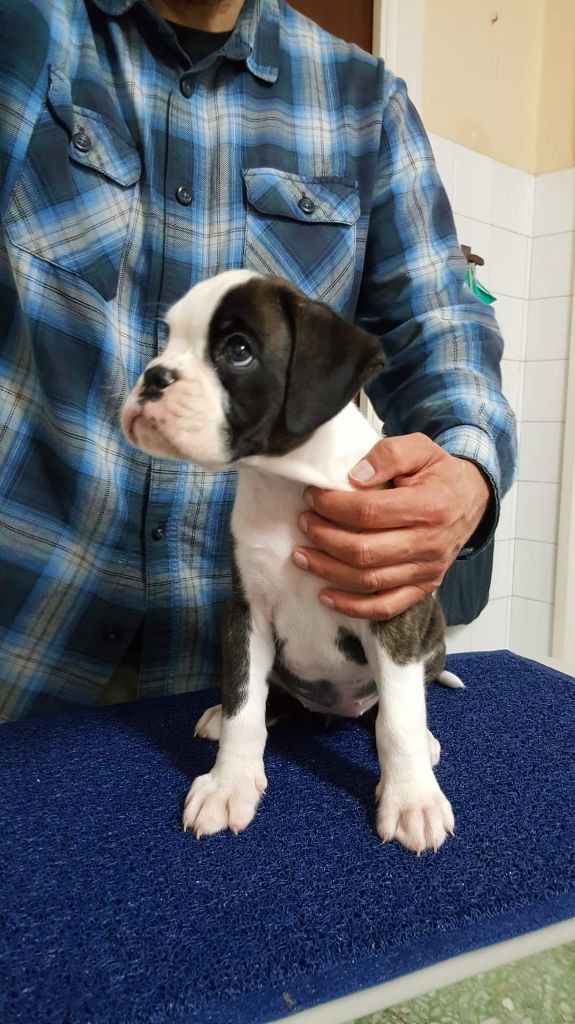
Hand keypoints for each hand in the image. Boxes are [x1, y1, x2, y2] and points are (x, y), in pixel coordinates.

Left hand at [292, 433, 490, 619]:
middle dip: (323, 537)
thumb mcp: (420, 448)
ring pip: (368, 581)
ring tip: (301, 556)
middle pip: (363, 551)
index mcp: (428, 507)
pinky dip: (352, 607)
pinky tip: (325, 596)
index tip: (311, 497)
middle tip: (303, 522)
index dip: (332, 506)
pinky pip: (385, 607)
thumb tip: (353, 477)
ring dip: (328, 570)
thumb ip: (388, 455)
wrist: (472, 500)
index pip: (368, 513)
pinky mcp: (423, 588)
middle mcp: (429, 544)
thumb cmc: (438, 474)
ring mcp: (427, 571)